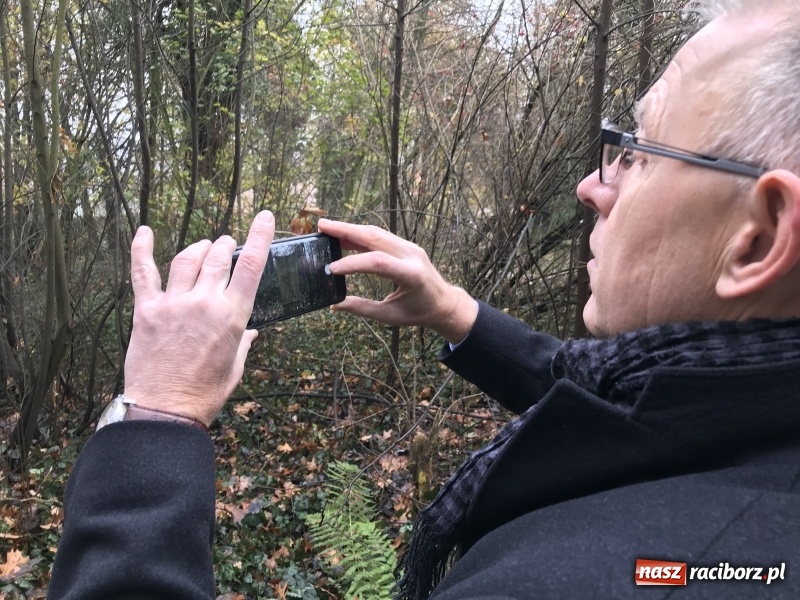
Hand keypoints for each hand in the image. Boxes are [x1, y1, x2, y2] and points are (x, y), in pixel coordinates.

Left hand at [123, 211, 274, 425]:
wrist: (167, 409)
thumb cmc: (205, 393)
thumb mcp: (235, 366)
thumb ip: (243, 342)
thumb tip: (250, 332)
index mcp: (232, 315)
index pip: (251, 266)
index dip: (259, 236)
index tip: (264, 217)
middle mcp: (204, 302)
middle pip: (217, 256)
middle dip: (224, 246)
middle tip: (225, 246)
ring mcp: (174, 304)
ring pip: (187, 258)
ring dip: (197, 248)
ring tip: (202, 248)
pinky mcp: (147, 310)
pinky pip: (144, 272)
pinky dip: (142, 249)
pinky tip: (144, 232)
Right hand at [317, 219, 476, 343]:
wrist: (443, 303)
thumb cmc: (418, 312)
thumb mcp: (390, 315)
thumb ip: (362, 309)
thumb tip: (335, 306)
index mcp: (410, 274)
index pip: (377, 262)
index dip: (352, 263)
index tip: (332, 268)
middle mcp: (411, 255)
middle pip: (375, 237)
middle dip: (346, 230)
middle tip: (322, 226)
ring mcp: (409, 247)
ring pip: (376, 233)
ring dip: (351, 229)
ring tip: (327, 229)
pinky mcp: (405, 245)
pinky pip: (380, 236)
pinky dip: (361, 234)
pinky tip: (344, 236)